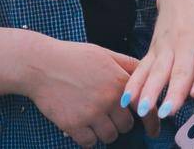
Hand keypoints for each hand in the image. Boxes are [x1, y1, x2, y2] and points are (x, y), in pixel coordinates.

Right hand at [24, 38, 147, 147]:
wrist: (40, 64)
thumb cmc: (72, 57)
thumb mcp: (104, 53)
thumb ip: (127, 64)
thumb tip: (146, 72)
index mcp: (119, 81)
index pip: (145, 107)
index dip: (152, 122)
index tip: (153, 131)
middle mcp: (108, 99)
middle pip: (126, 126)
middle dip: (120, 122)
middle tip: (109, 115)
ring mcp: (91, 113)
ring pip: (110, 136)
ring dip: (105, 132)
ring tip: (94, 120)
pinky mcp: (73, 124)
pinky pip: (90, 143)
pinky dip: (88, 139)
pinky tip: (83, 128)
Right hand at [122, 0, 193, 122]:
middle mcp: (186, 41)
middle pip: (180, 69)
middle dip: (174, 90)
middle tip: (169, 111)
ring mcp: (167, 46)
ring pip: (158, 70)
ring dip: (150, 90)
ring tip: (144, 110)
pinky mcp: (154, 49)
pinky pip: (143, 67)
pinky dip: (134, 83)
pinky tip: (127, 100)